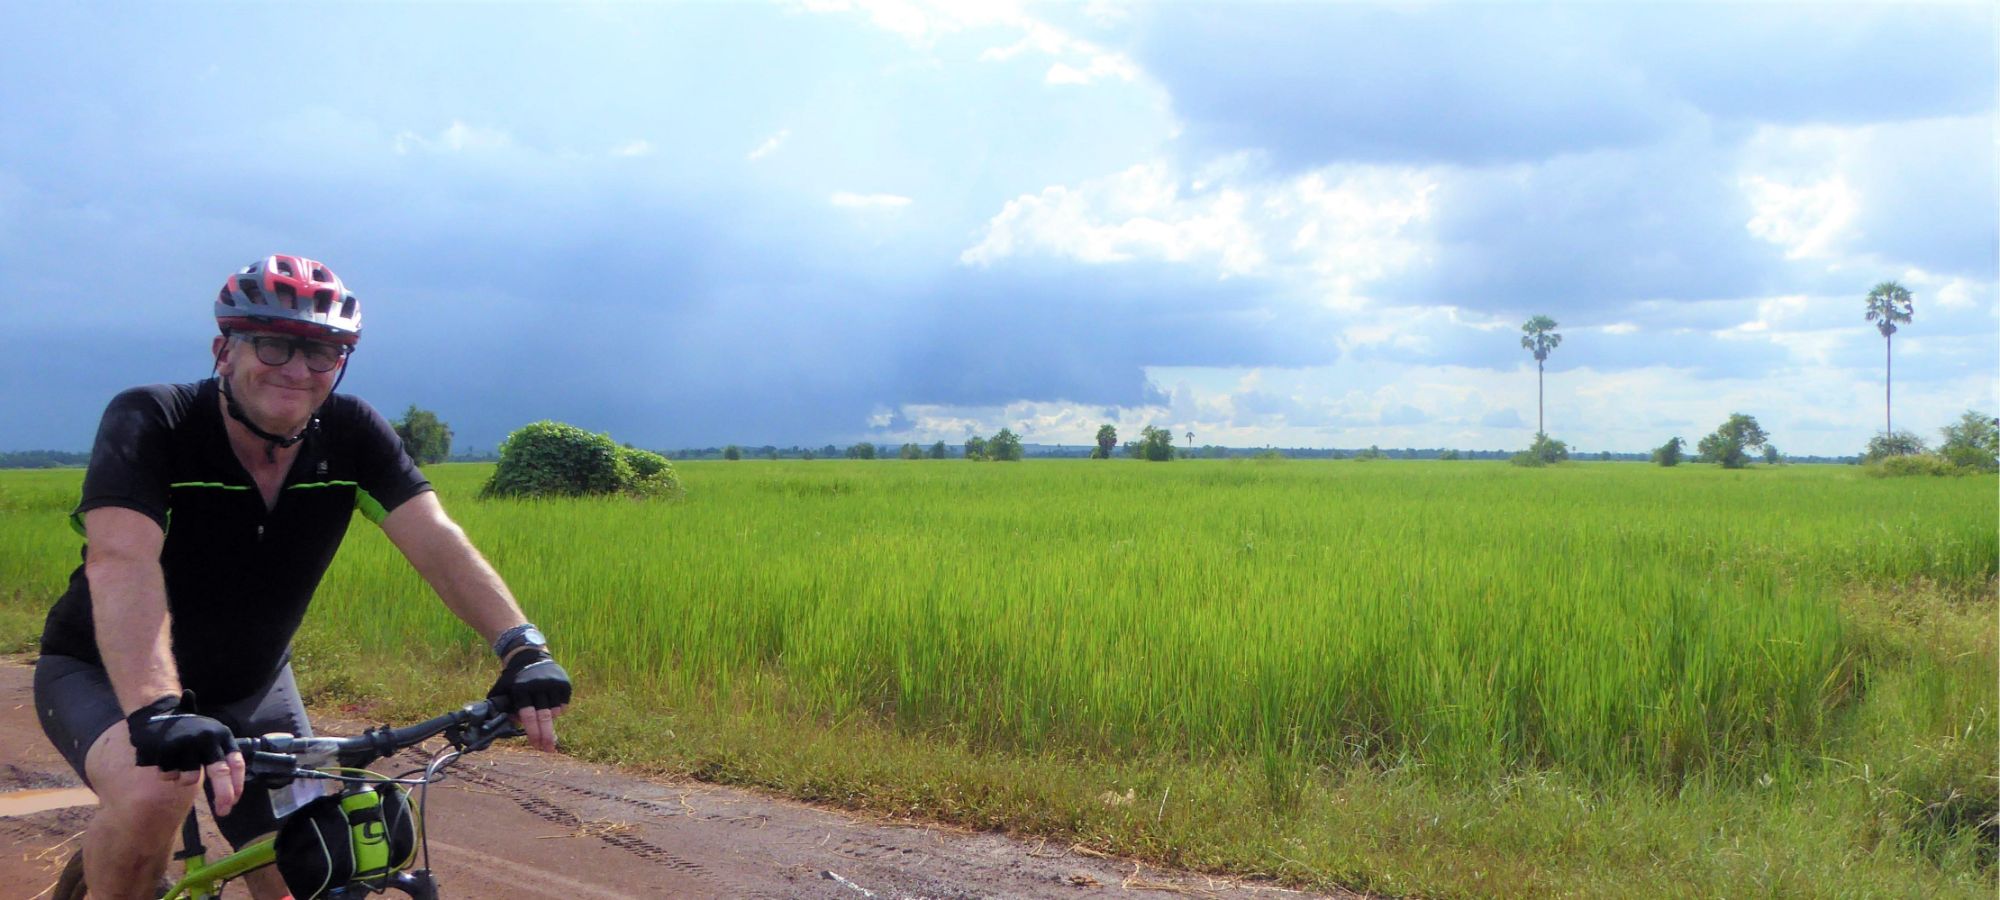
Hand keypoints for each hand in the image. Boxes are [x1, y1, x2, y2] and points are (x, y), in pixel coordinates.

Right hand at [125, 692, 246, 815]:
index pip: (236, 762)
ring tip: (176, 763)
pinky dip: (165, 773)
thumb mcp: (210, 736)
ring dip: (181, 779)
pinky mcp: (167, 749)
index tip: (235, 801)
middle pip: (220, 772)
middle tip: (224, 812)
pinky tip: (162, 758)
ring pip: (189, 778)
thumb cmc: (187, 729)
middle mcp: (207, 738)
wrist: (157, 711)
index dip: (238, 784)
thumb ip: (219, 758)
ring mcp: (187, 743)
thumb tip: (231, 794)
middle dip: (224, 795)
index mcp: (222, 735)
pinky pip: (168, 776)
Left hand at [488, 649, 570, 751]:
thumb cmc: (513, 678)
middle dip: (546, 735)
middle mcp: (538, 685)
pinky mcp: (563, 682)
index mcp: (521, 689)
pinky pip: (563, 704)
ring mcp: (552, 683)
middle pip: (544, 716)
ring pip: (554, 711)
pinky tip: (551, 709)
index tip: (536, 745)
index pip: (528, 716)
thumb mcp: (502, 690)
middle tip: (549, 749)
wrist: (529, 655)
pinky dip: (558, 710)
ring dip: (550, 721)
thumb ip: (502, 708)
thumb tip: (507, 727)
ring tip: (545, 721)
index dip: (532, 732)